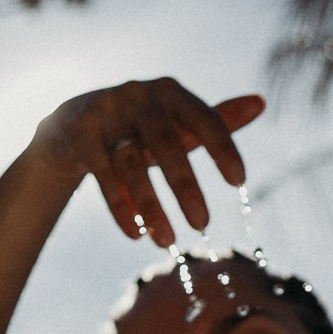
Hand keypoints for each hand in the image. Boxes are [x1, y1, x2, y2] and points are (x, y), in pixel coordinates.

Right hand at [31, 79, 264, 247]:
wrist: (72, 124)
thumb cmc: (139, 127)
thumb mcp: (177, 123)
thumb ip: (217, 118)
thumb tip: (261, 102)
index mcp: (169, 92)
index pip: (203, 118)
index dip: (222, 148)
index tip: (239, 182)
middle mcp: (137, 95)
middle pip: (165, 143)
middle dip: (185, 187)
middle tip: (203, 225)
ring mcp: (104, 113)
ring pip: (130, 164)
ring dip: (151, 206)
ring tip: (167, 241)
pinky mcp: (78, 135)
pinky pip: (102, 176)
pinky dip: (120, 208)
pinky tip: (136, 234)